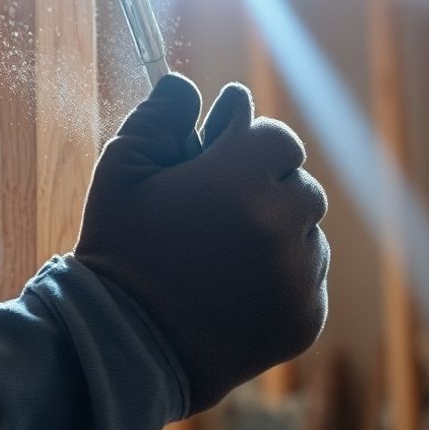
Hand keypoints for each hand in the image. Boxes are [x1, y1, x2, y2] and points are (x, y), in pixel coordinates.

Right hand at [75, 74, 329, 412]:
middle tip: (217, 205)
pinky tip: (234, 283)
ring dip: (276, 229)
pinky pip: (309, 277)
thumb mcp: (121, 173)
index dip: (247, 142)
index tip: (219, 155)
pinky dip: (281, 274)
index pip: (277, 138)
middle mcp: (282, 225)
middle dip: (264, 186)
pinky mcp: (306, 316)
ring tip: (223, 249)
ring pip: (307, 232)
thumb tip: (183, 84)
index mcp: (239, 180)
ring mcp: (300, 275)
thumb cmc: (119, 250)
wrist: (126, 345)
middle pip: (299, 184)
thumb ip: (157, 120)